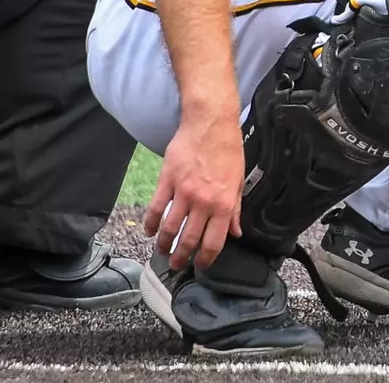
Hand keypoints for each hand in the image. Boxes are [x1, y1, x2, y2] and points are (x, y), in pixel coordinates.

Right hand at [144, 109, 245, 269]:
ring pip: (170, 228)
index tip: (200, 265)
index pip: (214, 242)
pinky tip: (149, 231)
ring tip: (162, 252)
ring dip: (164, 244)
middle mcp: (203, 202)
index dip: (205, 259)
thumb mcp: (239, 181)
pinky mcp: (167, 181)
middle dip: (181, 257)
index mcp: (224, 204)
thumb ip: (236, 210)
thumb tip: (235, 233)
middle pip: (188, 239)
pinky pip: (156, 208)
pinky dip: (151, 223)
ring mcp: (183, 192)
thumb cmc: (228, 150)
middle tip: (176, 265)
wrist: (211, 123)